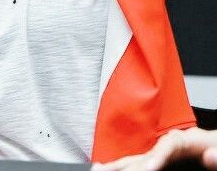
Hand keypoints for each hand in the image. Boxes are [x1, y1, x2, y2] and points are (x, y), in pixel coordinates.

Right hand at [92, 128, 216, 170]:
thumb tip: (210, 156)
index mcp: (188, 140)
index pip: (169, 145)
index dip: (156, 157)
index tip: (147, 168)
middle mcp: (173, 145)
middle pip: (146, 152)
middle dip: (125, 161)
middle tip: (104, 168)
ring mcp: (168, 154)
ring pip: (140, 159)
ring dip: (120, 164)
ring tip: (100, 167)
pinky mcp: (167, 162)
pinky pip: (145, 163)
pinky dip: (129, 166)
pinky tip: (115, 168)